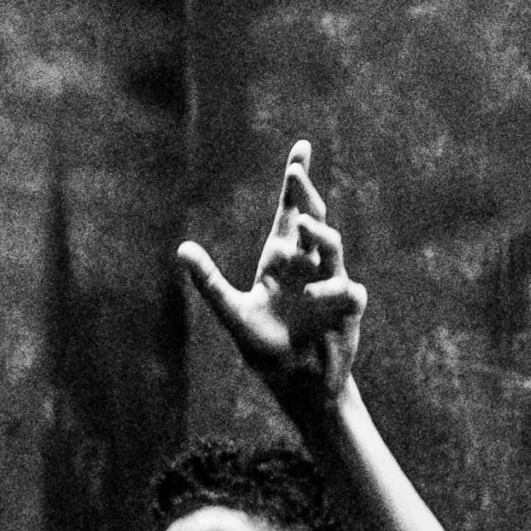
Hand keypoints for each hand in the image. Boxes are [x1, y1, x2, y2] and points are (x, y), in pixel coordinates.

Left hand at [177, 140, 366, 410]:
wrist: (298, 383)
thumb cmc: (267, 346)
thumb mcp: (234, 314)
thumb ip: (210, 283)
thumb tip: (182, 249)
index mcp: (281, 260)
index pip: (290, 212)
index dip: (296, 181)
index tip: (301, 147)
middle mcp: (308, 265)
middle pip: (312, 219)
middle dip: (306, 194)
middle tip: (294, 174)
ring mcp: (330, 284)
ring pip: (333, 246)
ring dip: (319, 233)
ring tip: (302, 226)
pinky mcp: (347, 309)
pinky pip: (347, 291)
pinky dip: (334, 290)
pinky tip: (314, 297)